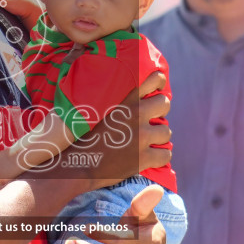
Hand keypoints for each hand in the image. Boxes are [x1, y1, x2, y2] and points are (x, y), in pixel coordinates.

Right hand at [78, 73, 169, 187]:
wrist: (76, 164)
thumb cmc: (80, 135)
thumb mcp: (92, 107)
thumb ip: (111, 97)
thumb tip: (123, 89)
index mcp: (125, 99)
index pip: (155, 79)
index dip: (158, 83)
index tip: (155, 90)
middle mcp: (136, 114)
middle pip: (164, 104)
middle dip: (159, 112)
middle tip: (150, 119)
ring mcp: (142, 136)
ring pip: (166, 131)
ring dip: (158, 137)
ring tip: (147, 141)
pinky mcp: (144, 158)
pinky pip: (166, 154)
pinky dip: (159, 157)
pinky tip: (149, 157)